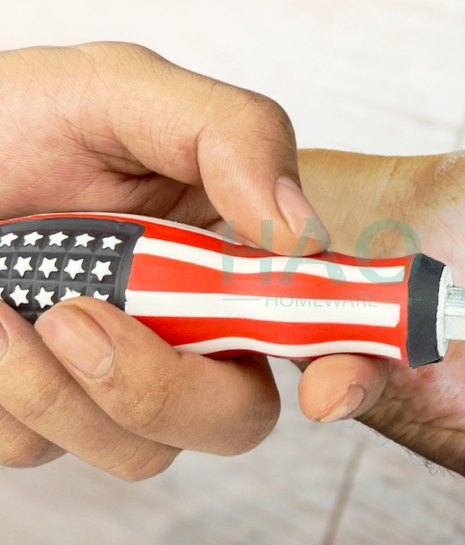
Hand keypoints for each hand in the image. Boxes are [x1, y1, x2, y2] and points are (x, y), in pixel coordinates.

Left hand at [0, 43, 386, 478]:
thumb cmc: (17, 118)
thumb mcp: (123, 92)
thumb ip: (233, 136)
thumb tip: (303, 232)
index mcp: (239, 261)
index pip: (329, 332)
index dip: (350, 371)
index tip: (326, 391)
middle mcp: (197, 332)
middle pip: (238, 418)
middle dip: (162, 391)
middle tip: (75, 317)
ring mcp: (124, 381)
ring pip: (143, 453)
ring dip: (58, 388)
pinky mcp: (51, 417)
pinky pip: (44, 451)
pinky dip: (6, 395)